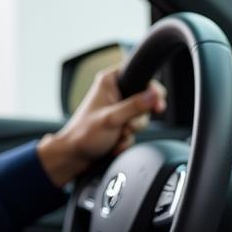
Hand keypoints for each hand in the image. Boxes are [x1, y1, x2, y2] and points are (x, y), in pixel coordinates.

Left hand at [37, 66, 166, 187]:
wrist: (75, 156)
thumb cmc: (84, 134)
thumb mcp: (112, 118)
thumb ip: (135, 106)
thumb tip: (154, 95)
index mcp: (110, 82)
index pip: (139, 74)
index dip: (151, 88)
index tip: (157, 103)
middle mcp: (115, 93)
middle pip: (146, 100)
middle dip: (139, 118)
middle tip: (128, 125)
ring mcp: (119, 109)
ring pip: (142, 117)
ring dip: (132, 130)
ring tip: (117, 135)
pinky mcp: (121, 124)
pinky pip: (135, 130)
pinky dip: (127, 139)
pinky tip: (115, 143)